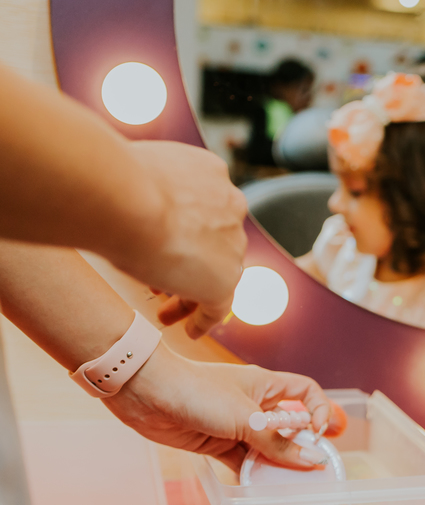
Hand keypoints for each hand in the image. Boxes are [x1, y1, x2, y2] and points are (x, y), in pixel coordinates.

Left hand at [105, 345, 333, 470]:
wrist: (146, 393)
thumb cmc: (199, 392)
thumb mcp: (246, 419)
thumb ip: (278, 444)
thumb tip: (313, 460)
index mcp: (266, 385)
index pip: (306, 392)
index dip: (319, 410)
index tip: (319, 433)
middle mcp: (254, 404)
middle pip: (288, 426)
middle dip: (300, 446)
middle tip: (311, 469)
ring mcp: (235, 425)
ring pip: (266, 447)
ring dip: (276, 464)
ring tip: (287, 484)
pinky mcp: (216, 443)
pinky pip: (243, 460)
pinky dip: (252, 473)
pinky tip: (259, 487)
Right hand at [120, 142, 246, 338]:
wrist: (122, 196)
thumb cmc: (112, 180)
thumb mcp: (131, 175)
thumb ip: (141, 188)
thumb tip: (118, 195)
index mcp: (211, 173)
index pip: (204, 210)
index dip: (183, 232)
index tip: (162, 246)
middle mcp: (229, 205)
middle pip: (214, 243)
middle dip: (188, 263)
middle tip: (162, 285)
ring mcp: (232, 243)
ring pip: (216, 273)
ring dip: (193, 294)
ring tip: (167, 314)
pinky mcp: (225, 279)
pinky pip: (219, 306)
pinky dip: (204, 319)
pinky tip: (190, 332)